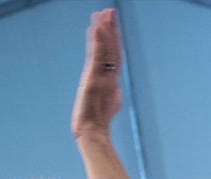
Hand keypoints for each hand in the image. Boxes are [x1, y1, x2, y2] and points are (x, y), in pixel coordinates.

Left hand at [72, 9, 122, 139]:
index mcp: (111, 84)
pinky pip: (98, 57)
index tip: (110, 25)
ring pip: (106, 50)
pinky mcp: (94, 79)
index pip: (113, 58)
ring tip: (104, 14)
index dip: (113, 41)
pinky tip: (98, 28)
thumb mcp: (107, 111)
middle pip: (112, 50)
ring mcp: (102, 78)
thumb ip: (114, 101)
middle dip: (111, 30)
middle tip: (109, 11)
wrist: (92, 136)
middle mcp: (108, 78)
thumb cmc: (96, 127)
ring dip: (105, 30)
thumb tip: (118, 95)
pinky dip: (99, 41)